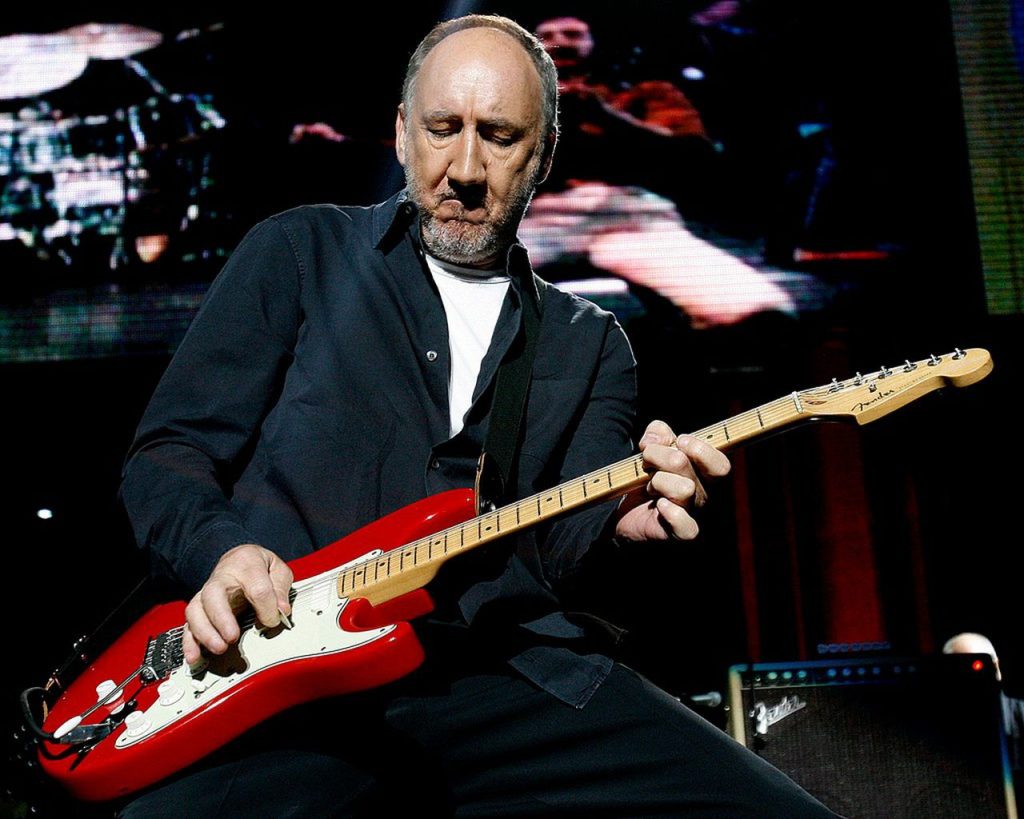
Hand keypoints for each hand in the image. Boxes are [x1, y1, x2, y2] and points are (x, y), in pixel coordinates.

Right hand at [183, 544, 292, 664]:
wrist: (237, 559)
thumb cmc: (258, 565)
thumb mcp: (277, 568)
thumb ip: (280, 588)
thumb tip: (281, 610)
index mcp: (246, 563)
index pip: (257, 587)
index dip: (267, 608)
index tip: (273, 620)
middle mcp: (221, 577)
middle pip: (214, 595)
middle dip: (221, 618)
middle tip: (232, 637)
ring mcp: (207, 593)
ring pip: (196, 610)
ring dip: (205, 632)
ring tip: (219, 648)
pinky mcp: (200, 609)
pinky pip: (189, 624)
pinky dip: (189, 642)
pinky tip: (194, 657)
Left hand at [614, 420, 729, 542]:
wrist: (623, 510)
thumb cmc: (646, 476)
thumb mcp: (652, 446)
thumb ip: (658, 432)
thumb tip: (657, 438)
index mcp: (703, 474)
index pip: (720, 464)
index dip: (700, 448)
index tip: (679, 441)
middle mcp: (703, 495)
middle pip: (689, 466)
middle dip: (660, 456)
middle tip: (648, 463)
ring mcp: (692, 515)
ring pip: (683, 489)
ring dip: (657, 482)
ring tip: (649, 487)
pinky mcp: (677, 533)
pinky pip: (687, 527)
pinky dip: (672, 514)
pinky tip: (659, 506)